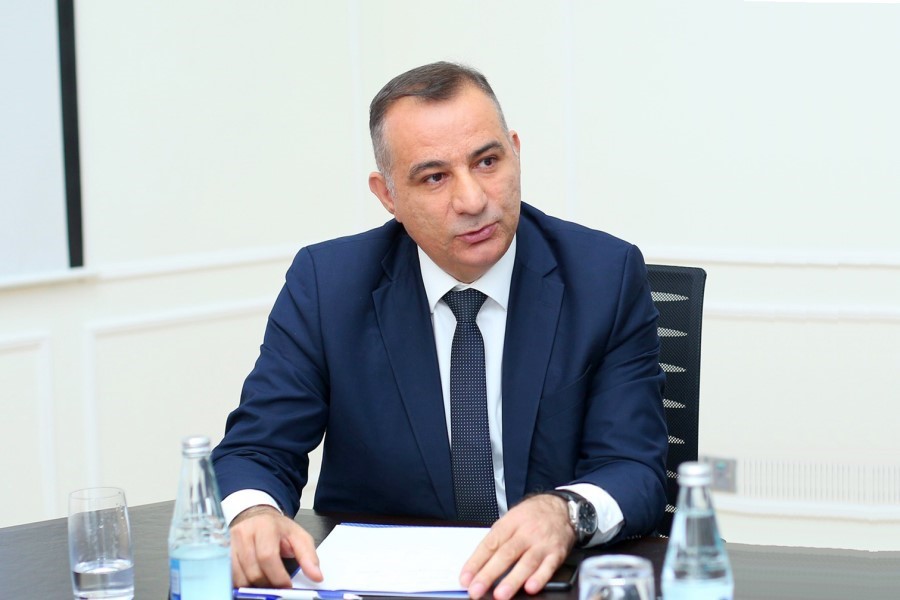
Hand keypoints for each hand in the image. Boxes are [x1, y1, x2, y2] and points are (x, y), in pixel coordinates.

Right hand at [229, 505, 322, 587]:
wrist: (256, 516)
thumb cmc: (277, 528)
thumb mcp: (298, 536)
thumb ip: (308, 556)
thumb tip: (317, 576)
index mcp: (265, 526)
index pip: (267, 556)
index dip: (277, 576)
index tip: (286, 586)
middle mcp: (244, 533)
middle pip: (253, 570)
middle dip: (267, 584)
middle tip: (277, 586)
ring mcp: (230, 543)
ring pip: (240, 576)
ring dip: (254, 586)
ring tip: (266, 581)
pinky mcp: (222, 552)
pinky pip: (230, 575)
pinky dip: (242, 583)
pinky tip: (252, 579)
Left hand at [460, 494, 574, 599]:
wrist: (561, 508)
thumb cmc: (532, 516)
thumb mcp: (511, 519)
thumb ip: (497, 540)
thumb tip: (477, 566)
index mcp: (510, 523)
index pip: (490, 544)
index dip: (476, 562)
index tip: (466, 578)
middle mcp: (525, 533)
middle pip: (505, 554)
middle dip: (489, 574)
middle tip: (476, 590)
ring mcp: (542, 543)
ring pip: (526, 562)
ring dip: (512, 580)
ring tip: (500, 595)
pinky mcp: (557, 553)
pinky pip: (549, 566)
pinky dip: (540, 578)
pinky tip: (531, 588)